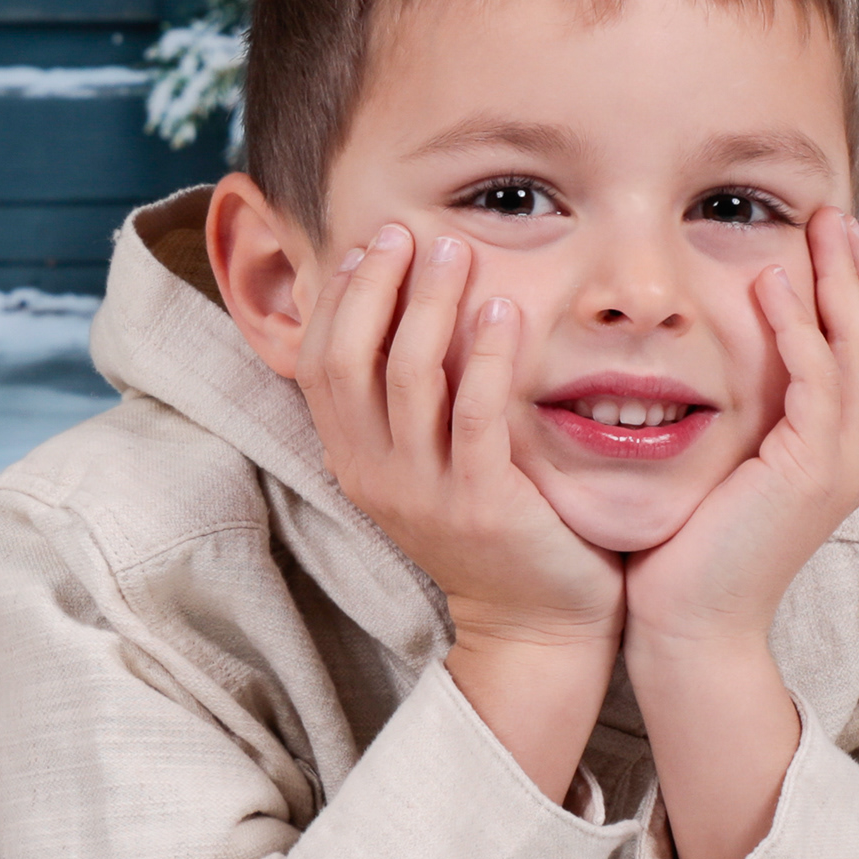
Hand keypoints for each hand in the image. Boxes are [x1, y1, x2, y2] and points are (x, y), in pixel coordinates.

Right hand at [298, 222, 623, 801]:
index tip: (366, 243)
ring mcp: (424, 493)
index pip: (320, 362)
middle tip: (405, 231)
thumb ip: (412, 407)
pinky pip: (475, 415)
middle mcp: (375, 474)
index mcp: (354, 461)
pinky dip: (485, 356)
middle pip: (350, 359)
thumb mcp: (430, 469)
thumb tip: (405, 317)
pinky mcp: (482, 504)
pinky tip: (503, 310)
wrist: (539, 628)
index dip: (337, 298)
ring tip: (454, 250)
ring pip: (406, 377)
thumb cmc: (496, 534)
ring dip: (427, 304)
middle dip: (373, 286)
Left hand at [621, 210, 858, 661]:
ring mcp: (841, 466)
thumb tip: (726, 358)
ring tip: (815, 225)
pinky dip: (798, 330)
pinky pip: (815, 385)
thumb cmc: (692, 548)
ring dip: (840, 282)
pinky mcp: (809, 475)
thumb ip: (746, 412)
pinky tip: (773, 285)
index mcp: (844, 451)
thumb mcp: (728, 463)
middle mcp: (858, 455)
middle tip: (839, 209)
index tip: (851, 230)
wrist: (690, 626)